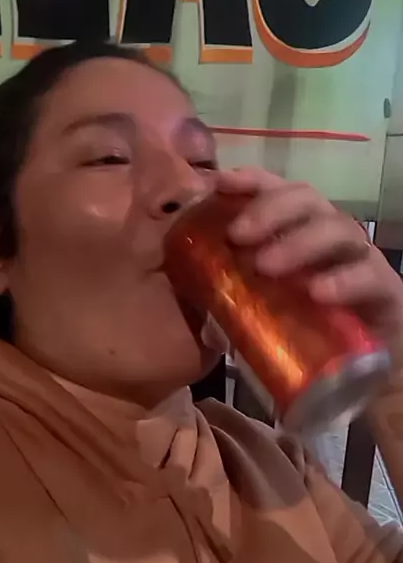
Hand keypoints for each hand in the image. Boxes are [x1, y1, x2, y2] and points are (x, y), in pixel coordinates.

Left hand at [218, 168, 402, 368]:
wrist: (353, 381)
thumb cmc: (298, 337)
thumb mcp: (252, 310)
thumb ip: (223, 291)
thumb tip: (180, 280)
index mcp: (295, 233)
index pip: (276, 190)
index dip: (251, 181)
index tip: (221, 183)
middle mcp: (329, 237)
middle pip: (308, 199)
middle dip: (271, 210)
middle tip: (238, 236)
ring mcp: (361, 261)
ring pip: (340, 229)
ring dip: (299, 242)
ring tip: (266, 267)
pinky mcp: (386, 293)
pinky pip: (370, 276)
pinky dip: (343, 280)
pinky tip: (316, 293)